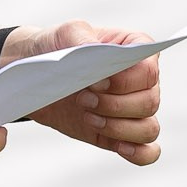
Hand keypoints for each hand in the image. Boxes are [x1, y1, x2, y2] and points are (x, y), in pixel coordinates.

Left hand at [1, 20, 162, 165]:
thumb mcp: (64, 32)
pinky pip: (147, 151)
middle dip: (114, 106)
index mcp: (136, 50)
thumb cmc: (57, 47)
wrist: (36, 76)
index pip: (148, 71)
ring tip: (88, 117)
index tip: (94, 82)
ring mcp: (133, 109)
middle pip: (149, 102)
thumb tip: (95, 52)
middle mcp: (142, 81)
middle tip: (83, 99)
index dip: (124, 81)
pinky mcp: (120, 134)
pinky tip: (121, 148)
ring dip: (119, 128)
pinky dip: (140, 154)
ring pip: (149, 128)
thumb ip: (80, 36)